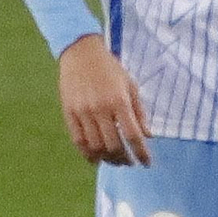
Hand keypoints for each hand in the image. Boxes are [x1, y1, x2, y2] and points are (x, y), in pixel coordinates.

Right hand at [59, 33, 150, 166]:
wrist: (80, 53)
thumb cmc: (110, 69)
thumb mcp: (130, 85)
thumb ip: (139, 111)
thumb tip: (148, 136)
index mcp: (119, 101)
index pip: (132, 135)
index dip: (141, 153)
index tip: (146, 163)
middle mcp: (100, 108)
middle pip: (113, 145)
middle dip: (124, 159)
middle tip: (129, 162)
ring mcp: (83, 112)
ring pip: (95, 146)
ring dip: (107, 159)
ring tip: (115, 161)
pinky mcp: (69, 113)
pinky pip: (78, 141)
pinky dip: (87, 154)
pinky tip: (95, 159)